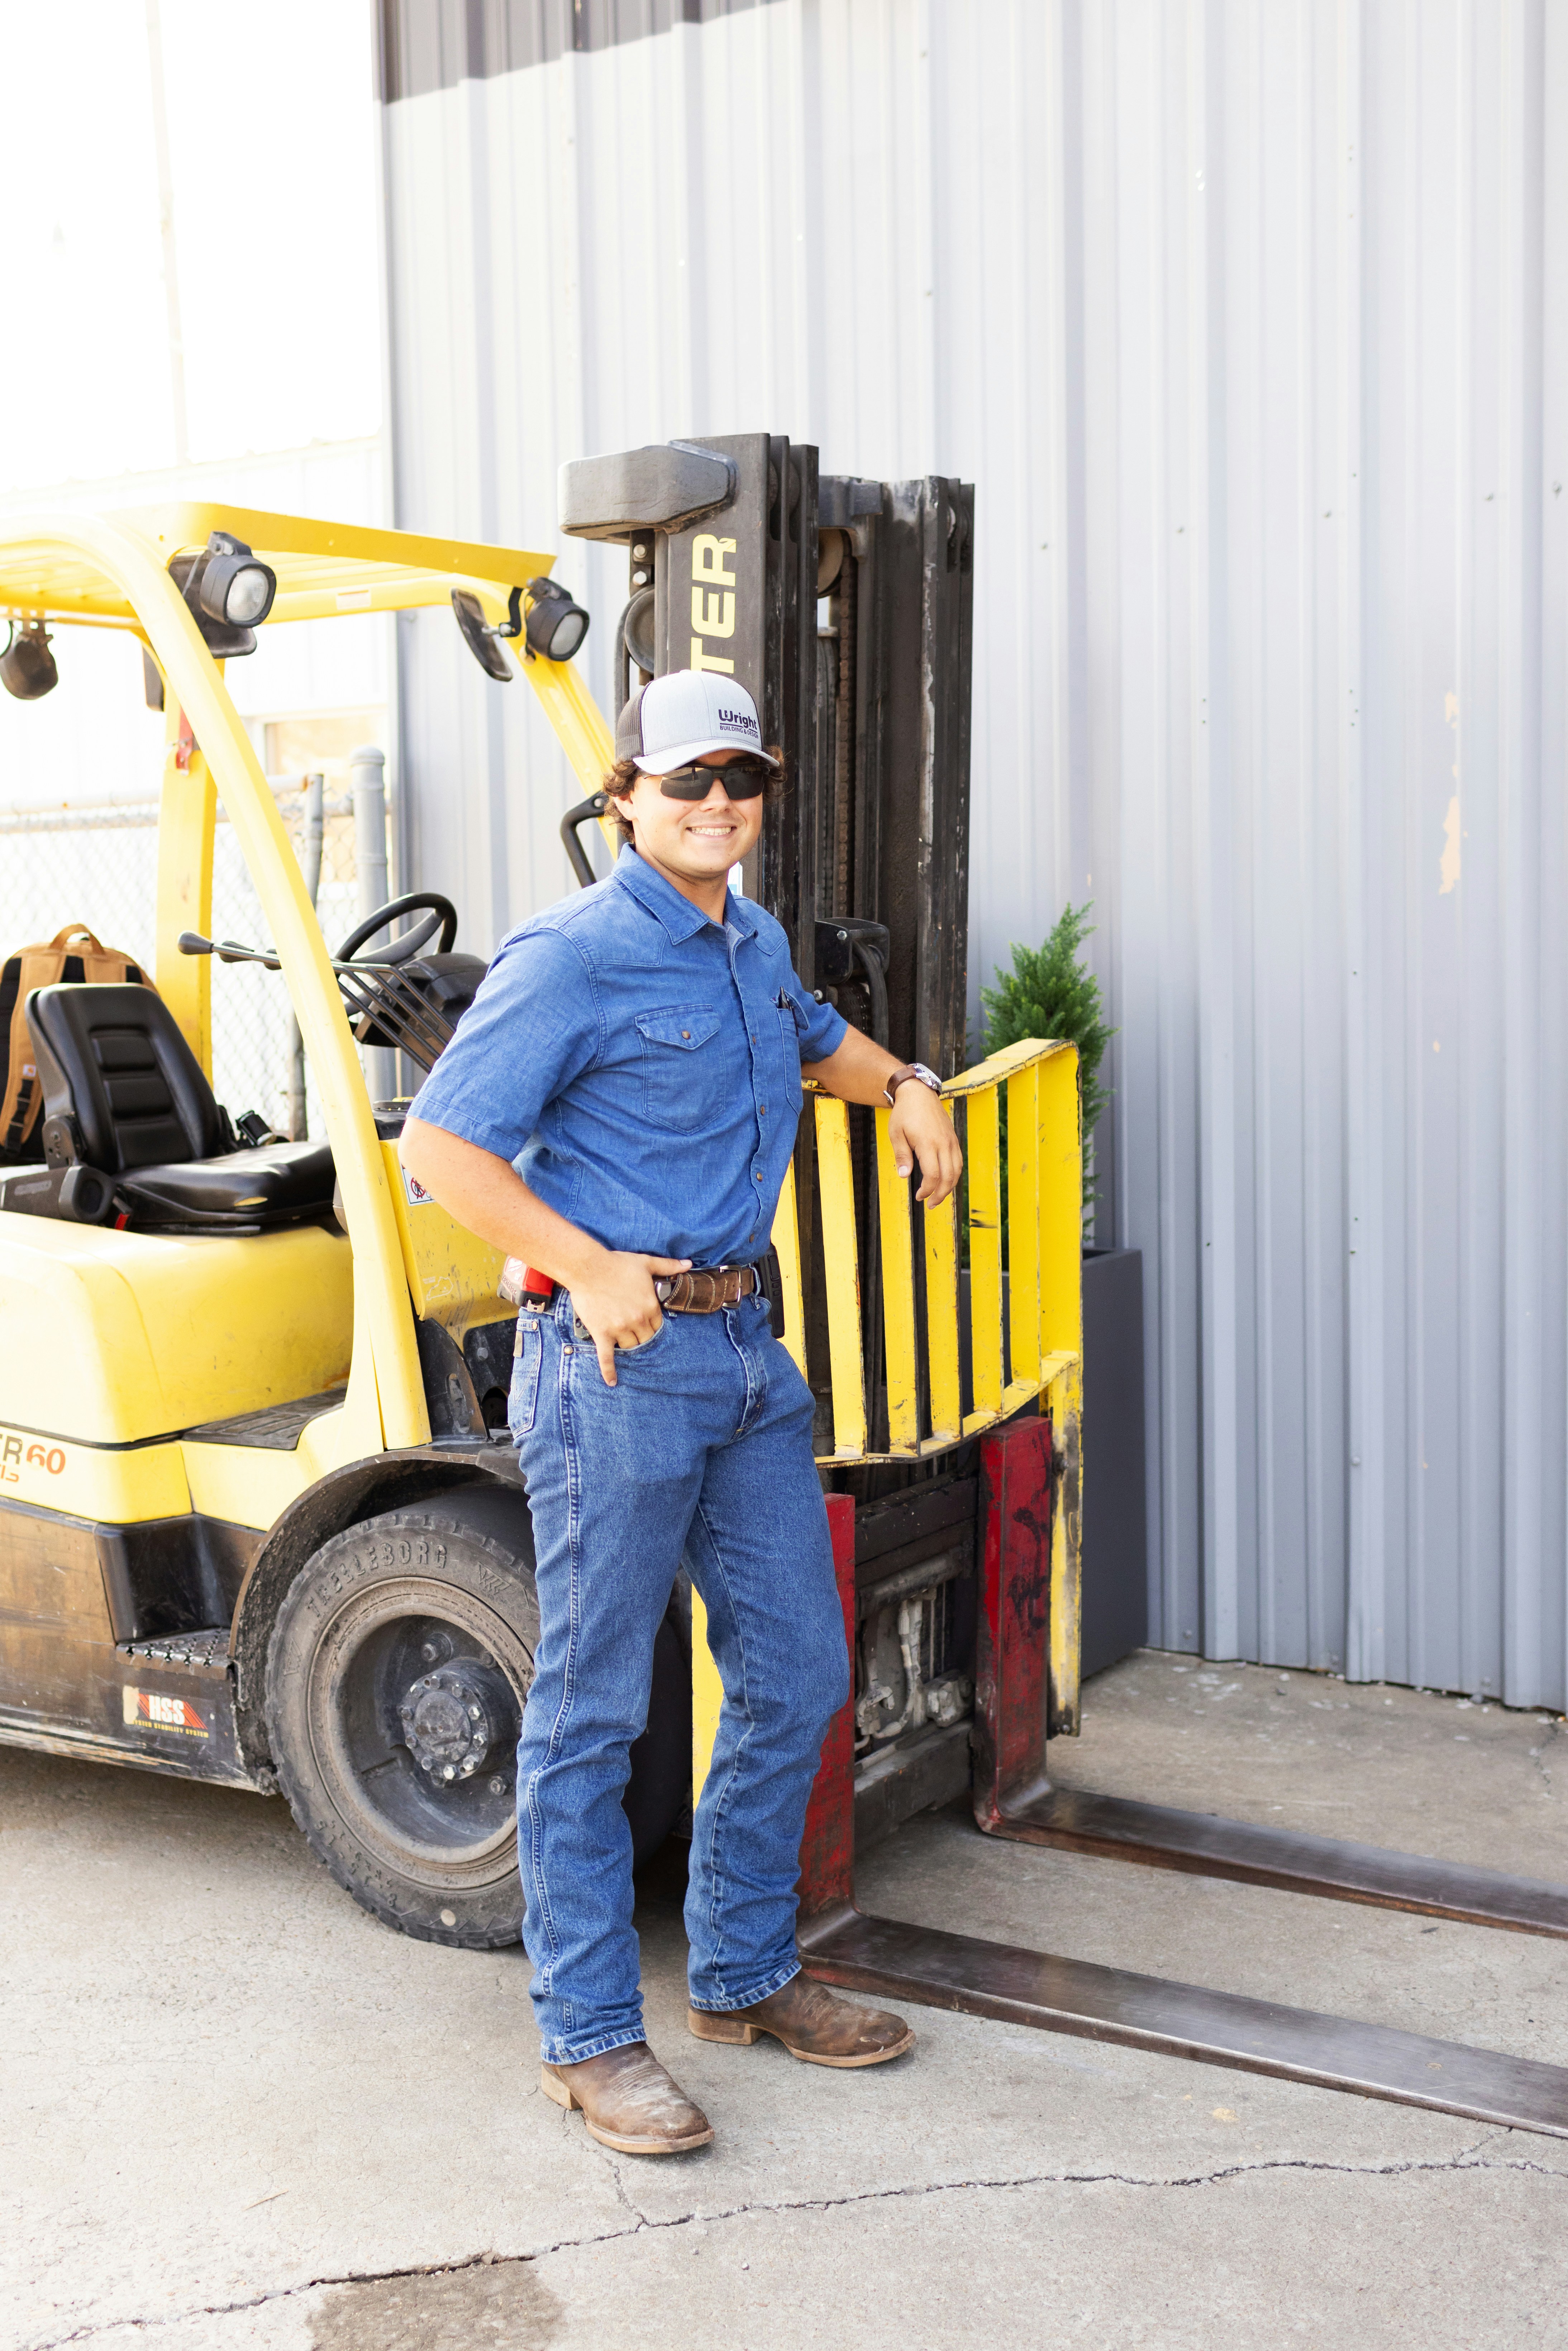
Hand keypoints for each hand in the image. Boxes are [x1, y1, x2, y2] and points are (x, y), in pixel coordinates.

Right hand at [569, 1252, 691, 1386]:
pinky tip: (612, 1382)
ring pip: (630, 1347)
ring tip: (625, 1344)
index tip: (646, 1324)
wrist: (588, 1267)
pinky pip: (607, 1357)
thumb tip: (689, 1265)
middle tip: (636, 1334)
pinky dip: (609, 1370)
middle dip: (642, 1337)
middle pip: (646, 1339)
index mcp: (650, 1306)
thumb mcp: (646, 1262)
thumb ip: (669, 1266)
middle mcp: (637, 1320)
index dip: (652, 1325)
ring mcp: (619, 1329)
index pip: (657, 1326)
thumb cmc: (616, 1264)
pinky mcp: (602, 1333)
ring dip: (628, 1346)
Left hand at [889, 1085, 961, 1205]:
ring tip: (938, 1196)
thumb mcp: (896, 1134)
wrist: (918, 1093)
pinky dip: (954, 1174)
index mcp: (928, 1143)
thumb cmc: (904, 1114)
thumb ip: (902, 1156)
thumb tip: (904, 1176)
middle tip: (930, 1204)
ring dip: (949, 1187)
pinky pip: (958, 1161)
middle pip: (949, 1176)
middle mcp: (943, 1143)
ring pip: (956, 1170)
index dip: (927, 1190)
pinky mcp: (953, 1139)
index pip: (933, 1175)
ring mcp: (951, 1141)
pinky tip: (945, 1181)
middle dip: (940, 1194)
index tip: (918, 1196)